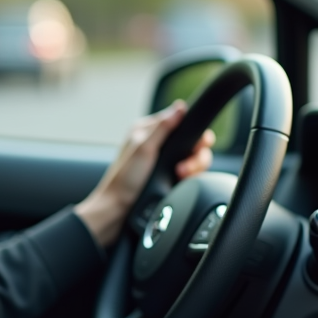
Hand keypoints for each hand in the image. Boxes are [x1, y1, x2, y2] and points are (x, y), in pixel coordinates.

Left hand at [73, 101, 214, 248]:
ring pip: (194, 158)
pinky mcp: (170, 177)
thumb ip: (163, 128)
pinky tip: (181, 181)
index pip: (180, 121)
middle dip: (194, 155)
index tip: (198, 144)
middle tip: (183, 167)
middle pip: (192, 141)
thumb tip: (180, 107)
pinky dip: (190, 177)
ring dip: (193, 167)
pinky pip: (191, 172)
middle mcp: (157, 143)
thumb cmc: (124, 180)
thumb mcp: (143, 149)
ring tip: (180, 175)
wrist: (119, 210)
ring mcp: (165, 162)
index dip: (193, 132)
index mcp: (147, 131)